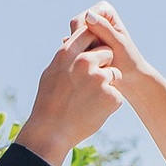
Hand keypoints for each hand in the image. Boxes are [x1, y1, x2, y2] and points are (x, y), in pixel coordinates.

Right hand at [17, 27, 121, 165]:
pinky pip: (117, 94)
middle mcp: (84, 62)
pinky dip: (109, 103)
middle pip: (107, 51)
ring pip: (114, 73)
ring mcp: (99, 79)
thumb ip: (66, 56)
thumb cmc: (48, 103)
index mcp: (67, 53)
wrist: (51, 132)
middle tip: (92, 82)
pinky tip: (94, 111)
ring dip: (108, 84)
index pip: (88, 33)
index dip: (94, 42)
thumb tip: (71, 41)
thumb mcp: (51, 73)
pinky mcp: (111, 95)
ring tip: (90, 100)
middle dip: (104, 64)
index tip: (93, 52)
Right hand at [69, 2, 148, 97]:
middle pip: (73, 29)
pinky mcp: (84, 39)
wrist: (129, 77)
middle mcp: (95, 14)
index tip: (96, 52)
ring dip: (79, 52)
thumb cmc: (128, 61)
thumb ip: (104, 30)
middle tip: (94, 59)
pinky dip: (78, 56)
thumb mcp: (117, 45)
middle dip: (80, 45)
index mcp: (104, 9)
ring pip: (72, 39)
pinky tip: (88, 65)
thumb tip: (88, 15)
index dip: (83, 38)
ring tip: (93, 63)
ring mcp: (89, 27)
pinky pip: (72, 47)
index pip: (80, 21)